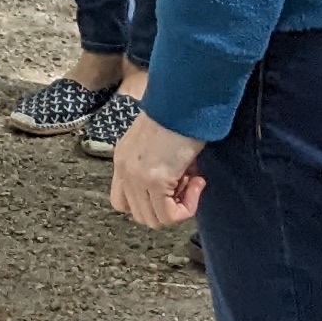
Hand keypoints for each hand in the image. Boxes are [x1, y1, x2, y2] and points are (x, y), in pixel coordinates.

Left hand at [108, 106, 206, 229]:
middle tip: (186, 184)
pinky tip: (199, 181)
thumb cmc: (179, 115)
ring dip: (178, 208)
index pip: (122, 201)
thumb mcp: (158, 143)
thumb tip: (179, 188)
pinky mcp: (154, 180)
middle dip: (167, 208)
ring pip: (154, 220)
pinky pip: (169, 215)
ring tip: (193, 181)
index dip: (150, 203)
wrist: (184, 100)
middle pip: (139, 215)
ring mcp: (136, 176)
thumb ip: (157, 168)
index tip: (171, 186)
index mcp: (122, 159)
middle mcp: (123, 169)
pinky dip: (188, 207)